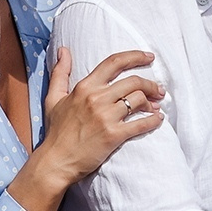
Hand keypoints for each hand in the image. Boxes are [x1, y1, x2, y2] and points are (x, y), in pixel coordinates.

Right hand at [36, 49, 164, 186]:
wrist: (56, 161)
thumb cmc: (56, 131)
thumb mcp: (53, 98)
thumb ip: (60, 72)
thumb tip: (63, 50)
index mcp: (85, 87)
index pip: (114, 63)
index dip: (135, 56)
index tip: (149, 57)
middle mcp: (96, 98)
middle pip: (133, 82)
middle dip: (151, 84)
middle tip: (158, 90)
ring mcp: (105, 117)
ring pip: (139, 100)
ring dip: (152, 103)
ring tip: (156, 107)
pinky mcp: (113, 135)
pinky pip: (140, 124)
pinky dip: (153, 121)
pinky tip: (158, 120)